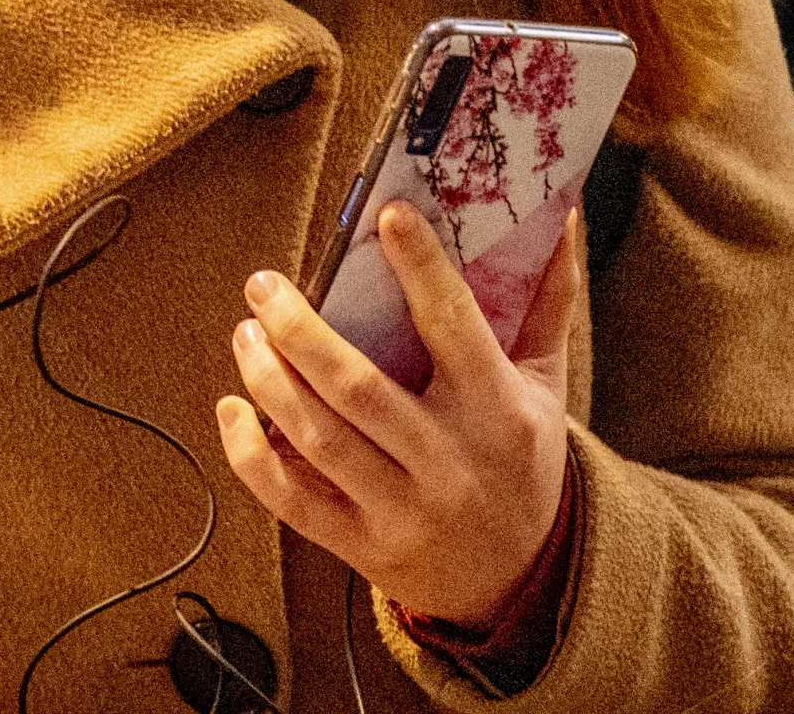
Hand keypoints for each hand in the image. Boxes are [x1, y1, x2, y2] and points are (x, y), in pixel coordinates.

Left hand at [214, 202, 579, 627]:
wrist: (520, 580)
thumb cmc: (522, 458)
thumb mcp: (546, 385)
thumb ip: (549, 303)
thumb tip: (562, 215)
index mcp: (498, 410)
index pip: (453, 326)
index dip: (420, 267)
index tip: (386, 213)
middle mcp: (448, 461)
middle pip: (358, 387)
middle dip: (301, 330)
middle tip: (263, 283)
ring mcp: (402, 509)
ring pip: (318, 438)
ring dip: (269, 380)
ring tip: (247, 330)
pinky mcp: (363, 546)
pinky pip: (291, 501)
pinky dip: (250, 454)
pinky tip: (231, 407)